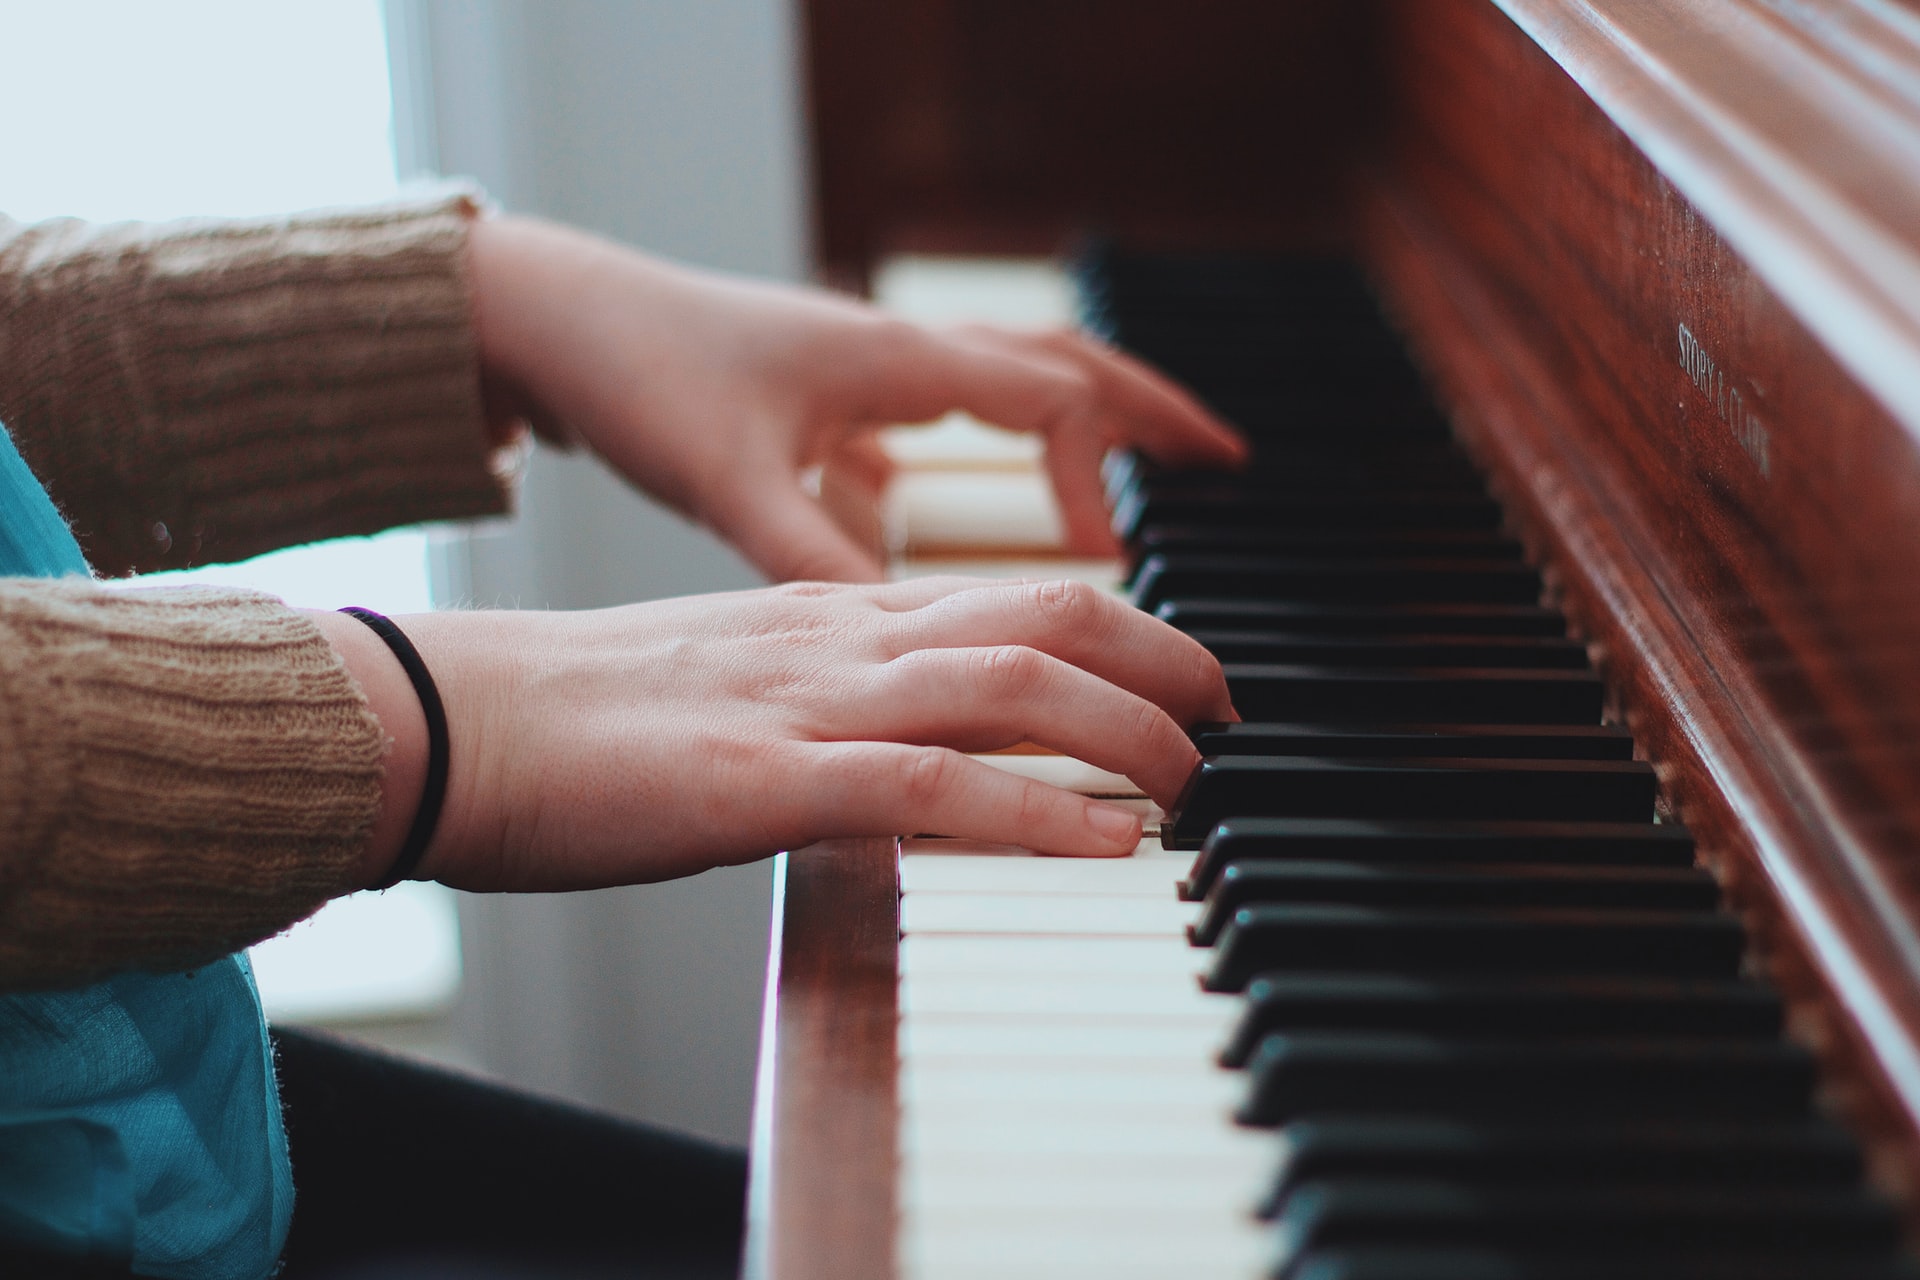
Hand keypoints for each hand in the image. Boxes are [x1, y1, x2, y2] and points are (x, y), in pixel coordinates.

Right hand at [312, 577, 1233, 891]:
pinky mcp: (763, 783)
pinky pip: (930, 787)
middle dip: (1164, 657)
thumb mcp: (731, 682)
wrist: (452, 716)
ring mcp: (807, 704)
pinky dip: (1037, 814)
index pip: (1013, 593)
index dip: (1124, 625)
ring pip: (1013, 686)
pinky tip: (1109, 845)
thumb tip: (906, 747)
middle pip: (1047, 612)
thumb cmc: (577, 715)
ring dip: (1130, 730)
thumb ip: (825, 694)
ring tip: (1196, 781)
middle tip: (1229, 715)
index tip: (1182, 673)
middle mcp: (838, 638)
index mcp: (831, 612)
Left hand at [467, 216, 1246, 582]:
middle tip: (1226, 460)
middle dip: (1150, 411)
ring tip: (1141, 473)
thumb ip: (814, 557)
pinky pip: (942, 412)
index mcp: (897, 362)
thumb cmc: (640, 376)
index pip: (1048, 403)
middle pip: (1062, 366)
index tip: (1116, 560)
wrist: (558, 318)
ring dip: (1084, 422)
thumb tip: (899, 635)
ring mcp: (869, 370)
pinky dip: (989, 448)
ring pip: (1010, 382)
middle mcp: (899, 354)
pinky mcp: (831, 397)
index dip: (1098, 480)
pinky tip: (965, 499)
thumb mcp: (730, 482)